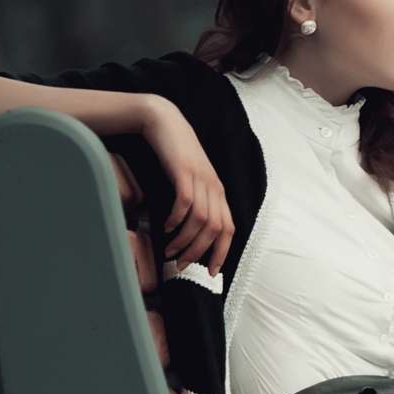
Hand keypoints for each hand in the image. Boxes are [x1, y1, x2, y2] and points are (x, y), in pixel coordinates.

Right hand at [141, 99, 233, 274]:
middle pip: (215, 229)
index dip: (222, 252)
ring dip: (185, 240)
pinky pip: (186, 202)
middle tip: (182, 265)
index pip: (229, 229)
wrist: (165, 122)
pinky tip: (167, 226)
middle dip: (199, 252)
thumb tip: (189, 231)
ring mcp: (201, 178)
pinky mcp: (184, 171)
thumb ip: (195, 202)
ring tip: (171, 249)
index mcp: (218, 192)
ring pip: (201, 219)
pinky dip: (177, 219)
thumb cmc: (176, 154)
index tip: (212, 272)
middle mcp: (214, 187)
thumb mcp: (191, 180)